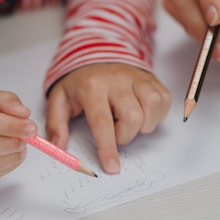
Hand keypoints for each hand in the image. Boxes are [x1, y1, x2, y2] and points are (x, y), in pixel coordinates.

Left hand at [46, 63, 170, 174]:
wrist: (98, 53)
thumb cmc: (80, 82)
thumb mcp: (59, 99)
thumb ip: (56, 124)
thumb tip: (58, 145)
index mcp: (92, 86)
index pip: (102, 122)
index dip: (108, 147)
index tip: (111, 167)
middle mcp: (117, 80)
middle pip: (132, 118)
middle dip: (124, 136)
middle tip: (114, 132)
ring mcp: (138, 78)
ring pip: (152, 108)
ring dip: (143, 125)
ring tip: (128, 122)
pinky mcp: (152, 79)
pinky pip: (164, 101)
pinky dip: (156, 115)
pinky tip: (142, 114)